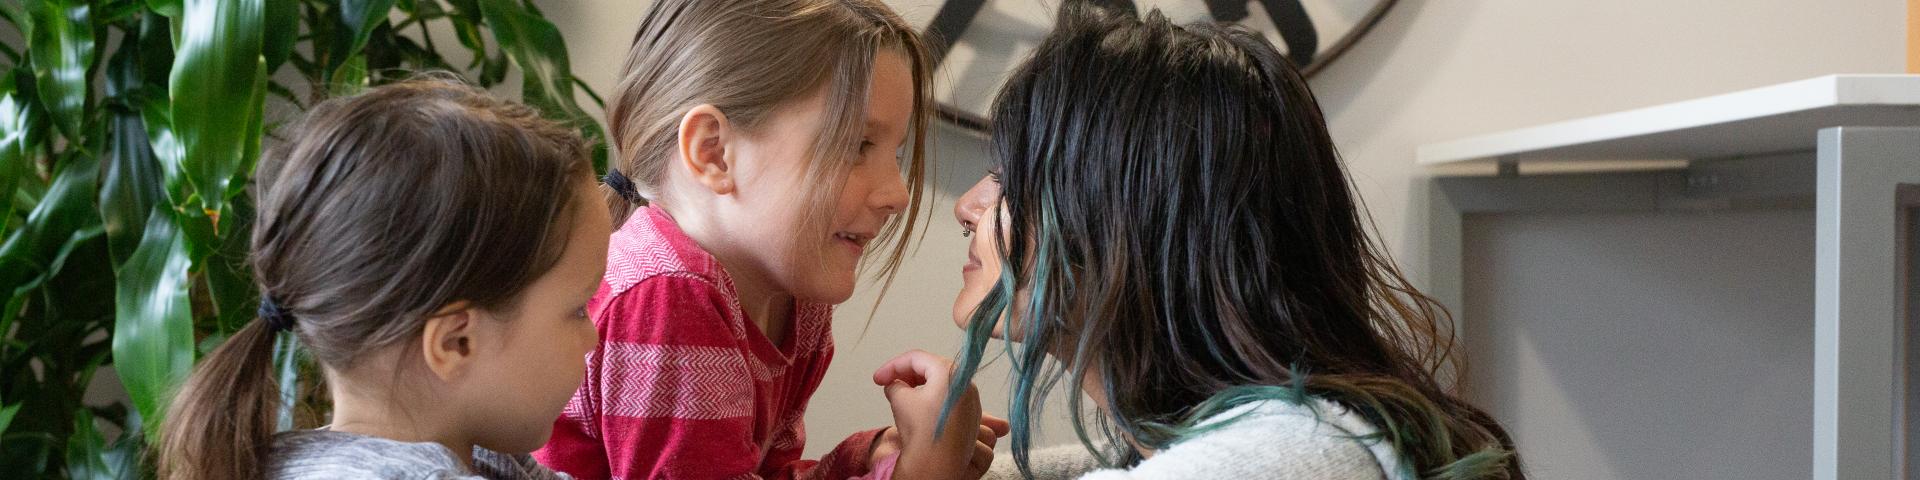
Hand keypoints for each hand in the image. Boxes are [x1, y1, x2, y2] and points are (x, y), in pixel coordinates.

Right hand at [872, 350, 1006, 479]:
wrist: (938, 465)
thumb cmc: (922, 432)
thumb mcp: (899, 400)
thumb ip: (895, 384)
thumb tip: (895, 385)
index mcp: (949, 372)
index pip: (917, 358)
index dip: (893, 366)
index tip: (878, 378)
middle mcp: (966, 383)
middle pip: (932, 368)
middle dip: (907, 374)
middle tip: (889, 384)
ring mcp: (972, 401)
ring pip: (942, 384)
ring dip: (921, 386)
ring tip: (902, 397)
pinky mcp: (972, 417)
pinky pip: (951, 399)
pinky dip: (934, 399)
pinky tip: (919, 409)